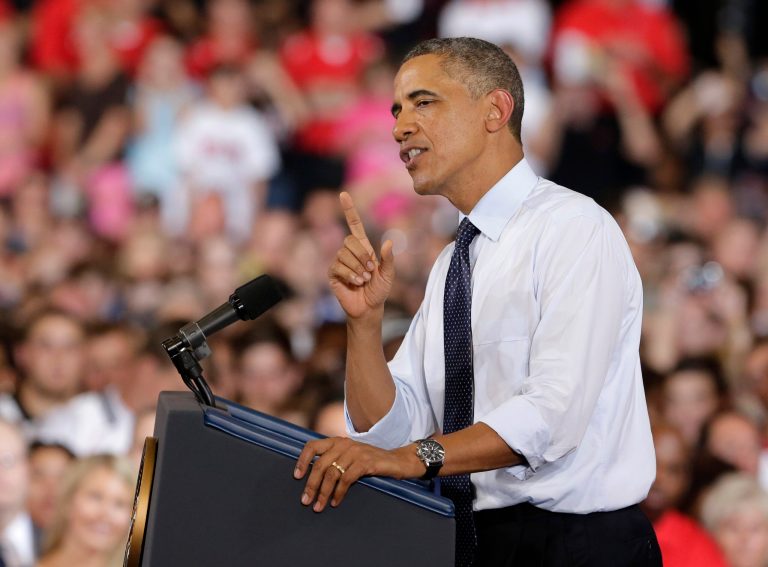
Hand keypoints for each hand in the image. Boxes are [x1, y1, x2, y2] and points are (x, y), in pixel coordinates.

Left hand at [293, 437, 421, 511]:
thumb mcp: (350, 456)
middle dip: (311, 485)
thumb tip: (313, 478)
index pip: (312, 446)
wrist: (398, 461)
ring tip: (319, 506)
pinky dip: (339, 492)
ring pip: (332, 473)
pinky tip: (335, 502)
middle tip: (306, 501)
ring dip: (323, 492)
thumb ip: (335, 460)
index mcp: (337, 441)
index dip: (302, 461)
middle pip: (320, 464)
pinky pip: (346, 479)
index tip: (296, 477)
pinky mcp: (366, 462)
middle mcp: (344, 444)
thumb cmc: (371, 462)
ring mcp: (355, 452)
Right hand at [328, 192, 394, 318]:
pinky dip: (350, 275)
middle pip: (349, 240)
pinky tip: (356, 283)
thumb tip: (388, 243)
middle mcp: (349, 252)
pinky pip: (338, 267)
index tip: (343, 194)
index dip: (349, 210)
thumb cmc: (379, 290)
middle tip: (370, 271)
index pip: (354, 225)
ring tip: (364, 279)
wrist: (369, 308)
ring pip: (343, 254)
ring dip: (357, 268)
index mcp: (363, 248)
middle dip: (363, 255)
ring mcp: (339, 262)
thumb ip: (388, 260)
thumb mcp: (388, 275)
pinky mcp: (333, 274)